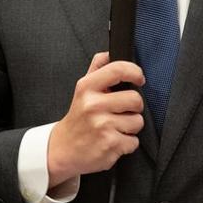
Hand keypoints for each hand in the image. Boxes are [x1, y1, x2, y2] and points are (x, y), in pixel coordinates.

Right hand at [46, 52, 144, 186]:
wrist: (63, 149)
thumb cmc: (77, 118)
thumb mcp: (82, 90)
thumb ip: (97, 69)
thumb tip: (110, 52)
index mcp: (87, 88)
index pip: (118, 69)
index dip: (135, 72)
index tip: (139, 78)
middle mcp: (94, 105)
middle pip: (135, 99)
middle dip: (134, 107)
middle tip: (121, 111)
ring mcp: (102, 126)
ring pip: (138, 121)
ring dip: (130, 127)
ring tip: (114, 128)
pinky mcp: (110, 145)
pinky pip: (134, 141)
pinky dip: (127, 143)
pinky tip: (112, 141)